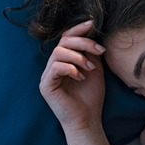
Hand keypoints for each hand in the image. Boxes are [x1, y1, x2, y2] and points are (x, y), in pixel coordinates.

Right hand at [39, 20, 106, 134]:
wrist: (88, 120)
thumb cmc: (91, 97)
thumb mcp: (95, 69)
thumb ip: (91, 53)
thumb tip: (92, 33)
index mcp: (65, 61)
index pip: (66, 38)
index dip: (78, 29)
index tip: (92, 24)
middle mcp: (53, 66)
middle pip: (63, 42)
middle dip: (83, 42)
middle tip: (99, 51)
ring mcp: (48, 75)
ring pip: (59, 52)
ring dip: (78, 57)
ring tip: (90, 68)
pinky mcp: (46, 85)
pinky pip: (55, 67)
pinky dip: (71, 69)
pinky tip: (81, 77)